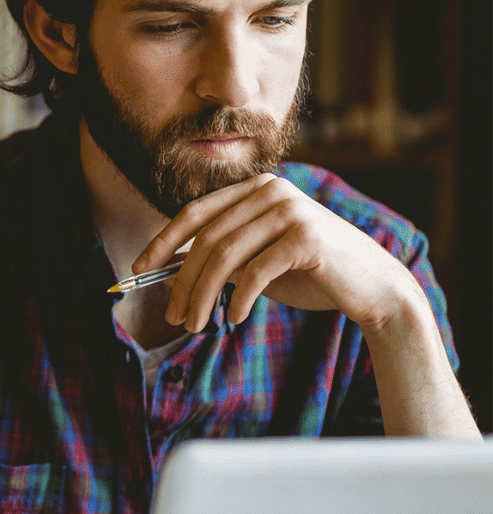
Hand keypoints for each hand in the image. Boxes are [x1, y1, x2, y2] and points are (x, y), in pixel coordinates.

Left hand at [133, 173, 424, 333]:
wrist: (373, 289)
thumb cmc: (311, 275)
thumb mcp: (257, 261)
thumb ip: (222, 257)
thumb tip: (170, 271)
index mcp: (256, 188)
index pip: (195, 212)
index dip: (162, 241)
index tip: (139, 269)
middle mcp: (271, 191)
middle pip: (206, 238)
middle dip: (181, 280)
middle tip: (171, 315)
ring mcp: (290, 210)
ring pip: (224, 256)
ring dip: (202, 295)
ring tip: (193, 324)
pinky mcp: (306, 237)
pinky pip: (255, 272)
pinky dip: (238, 300)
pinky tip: (234, 319)